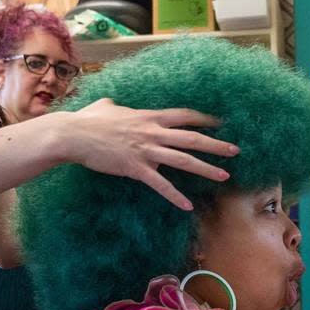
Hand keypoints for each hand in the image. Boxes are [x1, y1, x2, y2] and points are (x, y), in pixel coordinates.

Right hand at [65, 99, 238, 209]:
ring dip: (206, 169)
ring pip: (184, 160)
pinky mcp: (135, 168)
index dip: (205, 118)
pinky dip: (175, 196)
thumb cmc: (87, 120)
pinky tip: (187, 206)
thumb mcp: (105, 107)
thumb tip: (111, 103)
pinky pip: (160, 184)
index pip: (185, 115)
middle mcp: (153, 132)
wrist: (73, 135)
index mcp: (149, 116)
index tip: (221, 122)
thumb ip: (114, 105)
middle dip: (216, 145)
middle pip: (192, 138)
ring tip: (224, 176)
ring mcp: (146, 151)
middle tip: (236, 150)